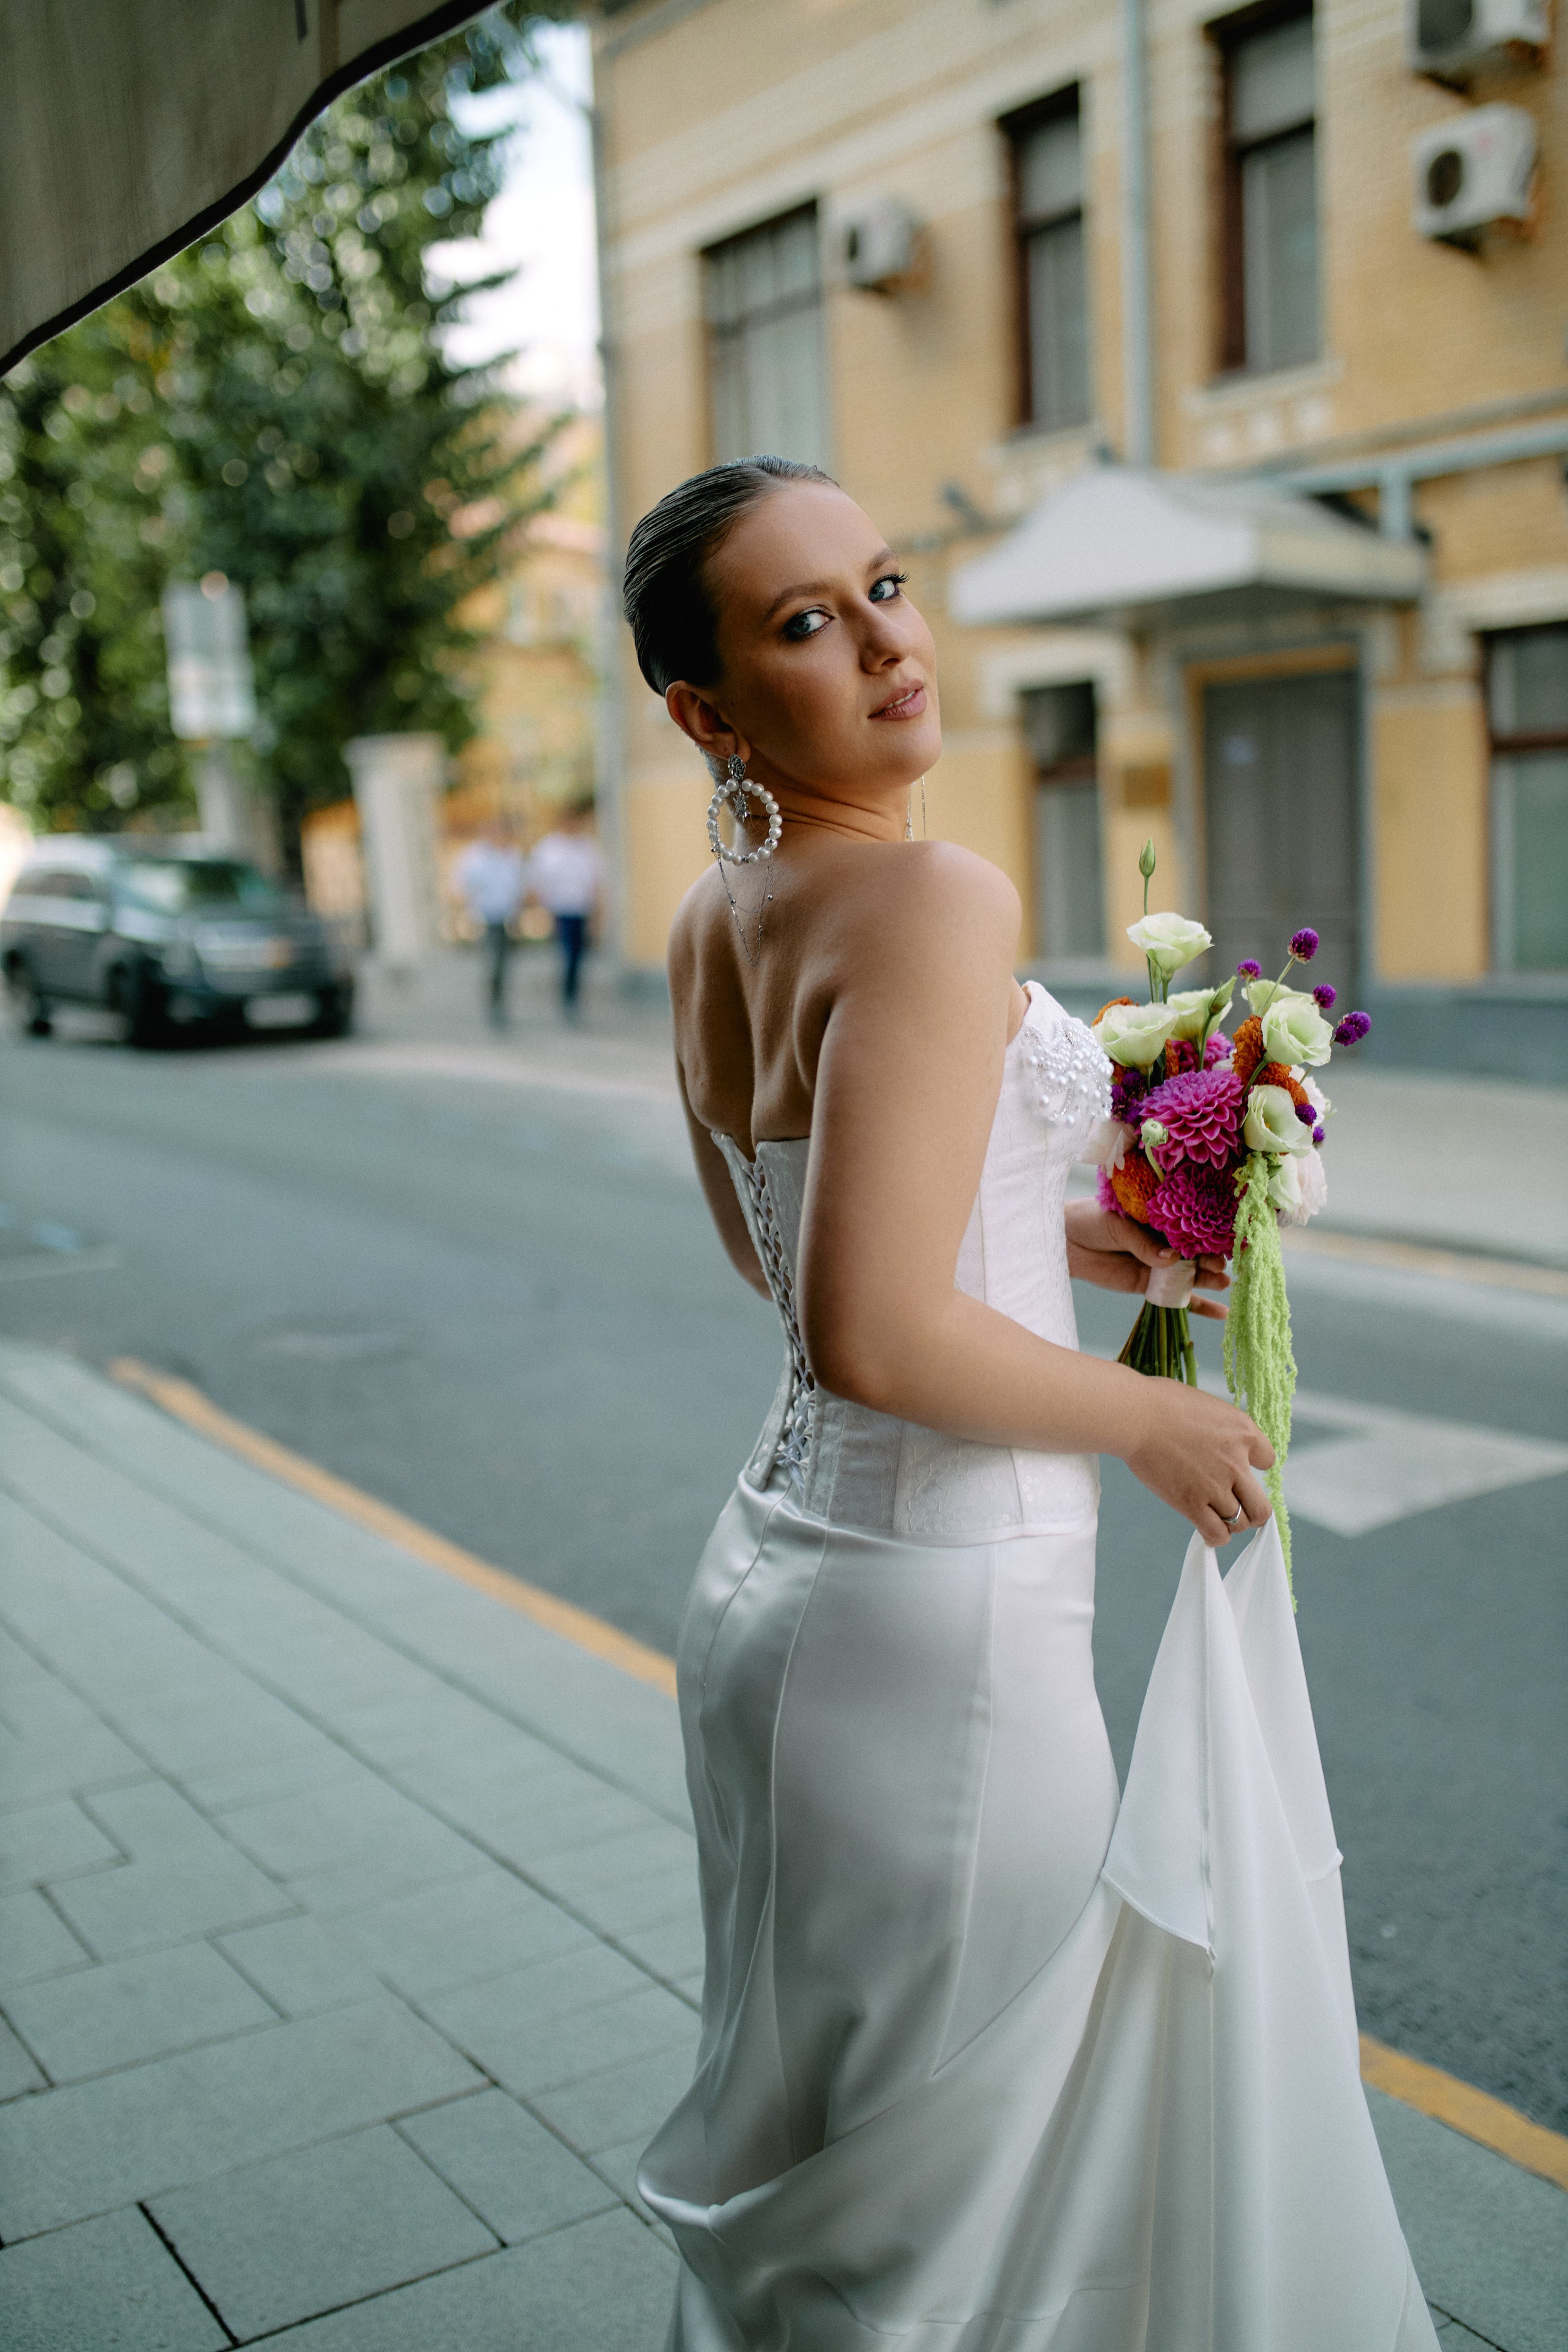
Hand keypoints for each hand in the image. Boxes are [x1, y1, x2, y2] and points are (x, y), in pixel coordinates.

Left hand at [1064, 1199, 1229, 1320]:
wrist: (1063, 1241)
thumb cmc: (1090, 1221)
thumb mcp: (1118, 1225)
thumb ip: (1143, 1242)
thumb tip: (1172, 1259)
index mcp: (1160, 1216)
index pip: (1190, 1224)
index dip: (1207, 1232)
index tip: (1222, 1239)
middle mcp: (1164, 1239)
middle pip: (1194, 1251)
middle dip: (1210, 1257)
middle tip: (1220, 1264)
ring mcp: (1158, 1263)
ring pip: (1189, 1273)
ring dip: (1208, 1279)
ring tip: (1224, 1282)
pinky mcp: (1148, 1284)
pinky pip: (1176, 1295)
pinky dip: (1198, 1305)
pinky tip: (1221, 1313)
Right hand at [1121, 1376, 1274, 1545]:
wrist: (1136, 1416)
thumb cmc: (1162, 1403)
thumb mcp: (1208, 1407)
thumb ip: (1224, 1431)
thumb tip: (1222, 1445)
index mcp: (1243, 1432)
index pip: (1268, 1460)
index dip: (1253, 1466)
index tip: (1240, 1468)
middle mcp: (1237, 1463)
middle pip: (1262, 1506)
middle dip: (1251, 1510)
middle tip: (1237, 1506)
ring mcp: (1216, 1486)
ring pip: (1241, 1522)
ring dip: (1230, 1522)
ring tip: (1215, 1515)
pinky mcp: (1192, 1504)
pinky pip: (1218, 1533)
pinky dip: (1216, 1536)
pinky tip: (1207, 1530)